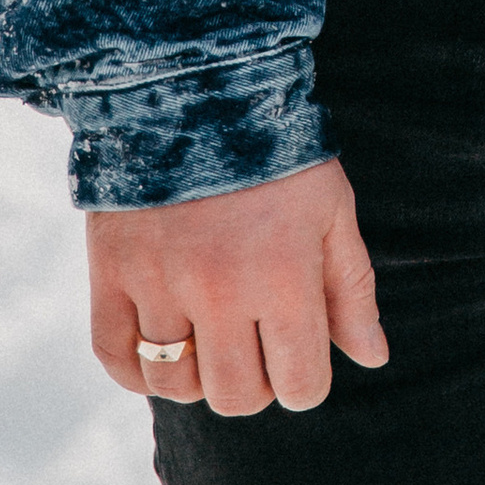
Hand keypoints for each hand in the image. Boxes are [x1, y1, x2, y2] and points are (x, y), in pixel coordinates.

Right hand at [87, 157, 387, 417]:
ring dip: (197, 376)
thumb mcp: (333, 211)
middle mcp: (220, 291)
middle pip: (235, 397)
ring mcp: (159, 283)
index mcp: (284, 277)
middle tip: (256, 344)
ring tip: (211, 338)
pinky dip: (135, 370)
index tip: (300, 356)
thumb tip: (374, 357)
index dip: (305, 381)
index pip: (299, 386)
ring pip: (173, 384)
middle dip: (255, 383)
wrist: (198, 86)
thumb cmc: (279, 153)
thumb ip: (353, 289)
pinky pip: (113, 356)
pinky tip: (161, 348)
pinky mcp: (111, 271)